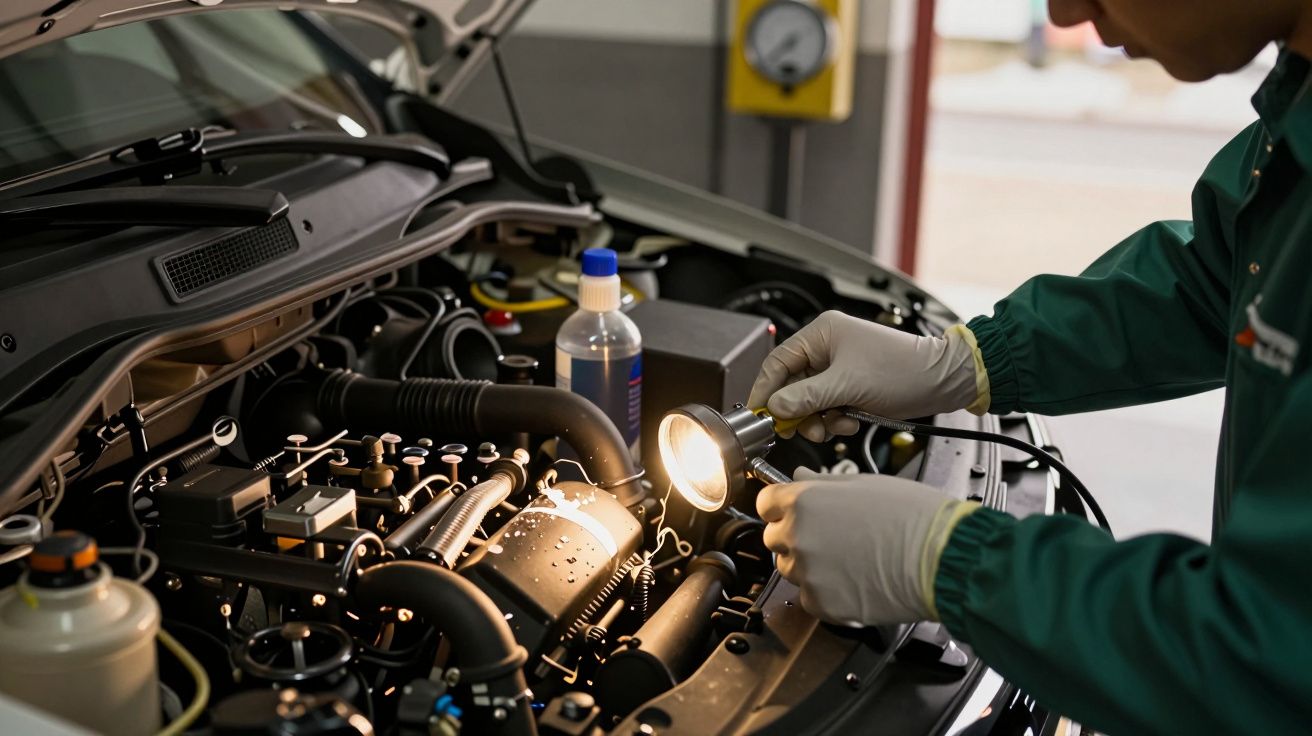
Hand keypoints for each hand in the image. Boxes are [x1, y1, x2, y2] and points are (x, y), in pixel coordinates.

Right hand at [747, 311, 986, 441]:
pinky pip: (828, 406)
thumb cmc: (904, 369)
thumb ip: (806, 398)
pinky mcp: (851, 385)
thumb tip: (776, 408)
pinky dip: (834, 418)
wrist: (943, 380)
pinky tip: (850, 420)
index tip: (761, 414)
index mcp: (822, 333)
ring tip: (836, 425)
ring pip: (809, 399)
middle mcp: (828, 347)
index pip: (778, 361)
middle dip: (798, 410)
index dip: (766, 389)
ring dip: (819, 418)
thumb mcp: (848, 386)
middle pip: (792, 385)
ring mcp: (840, 367)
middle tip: (803, 429)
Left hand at [756, 468, 976, 625]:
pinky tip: (853, 581)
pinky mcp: (821, 604)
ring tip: (848, 560)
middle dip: (795, 535)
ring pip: (790, 569)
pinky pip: (809, 597)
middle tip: (831, 536)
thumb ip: (822, 483)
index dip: (781, 506)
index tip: (793, 510)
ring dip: (809, 565)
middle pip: (774, 537)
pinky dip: (825, 593)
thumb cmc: (912, 516)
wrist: (940, 557)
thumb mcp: (864, 483)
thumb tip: (797, 476)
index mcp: (804, 500)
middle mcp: (798, 535)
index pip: (765, 502)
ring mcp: (807, 572)